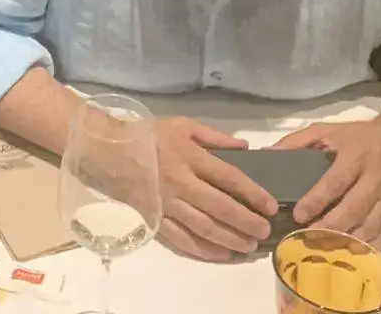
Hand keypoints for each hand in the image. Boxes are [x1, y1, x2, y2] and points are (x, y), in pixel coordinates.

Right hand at [154, 117, 277, 260]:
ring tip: (248, 246)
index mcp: (190, 158)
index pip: (229, 178)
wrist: (109, 151)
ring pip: (204, 227)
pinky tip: (220, 254)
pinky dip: (203, 250)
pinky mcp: (156, 219)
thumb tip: (244, 147)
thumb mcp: (182, 125)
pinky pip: (182, 239)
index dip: (253, 194)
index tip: (270, 206)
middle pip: (220, 207)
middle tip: (263, 232)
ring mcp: (168, 204)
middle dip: (246, 222)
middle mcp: (181, 183)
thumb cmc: (149, 136)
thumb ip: (214, 136)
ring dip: (229, 240)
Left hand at [271, 113, 380, 244]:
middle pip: (352, 209)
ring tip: (324, 250)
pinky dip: (366, 244)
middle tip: (308, 239)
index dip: (317, 200)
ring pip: (368, 225)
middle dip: (330, 227)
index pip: (335, 182)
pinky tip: (349, 251)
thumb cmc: (360, 136)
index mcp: (355, 156)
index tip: (299, 215)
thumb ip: (298, 141)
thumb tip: (269, 153)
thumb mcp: (328, 129)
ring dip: (346, 240)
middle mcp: (374, 178)